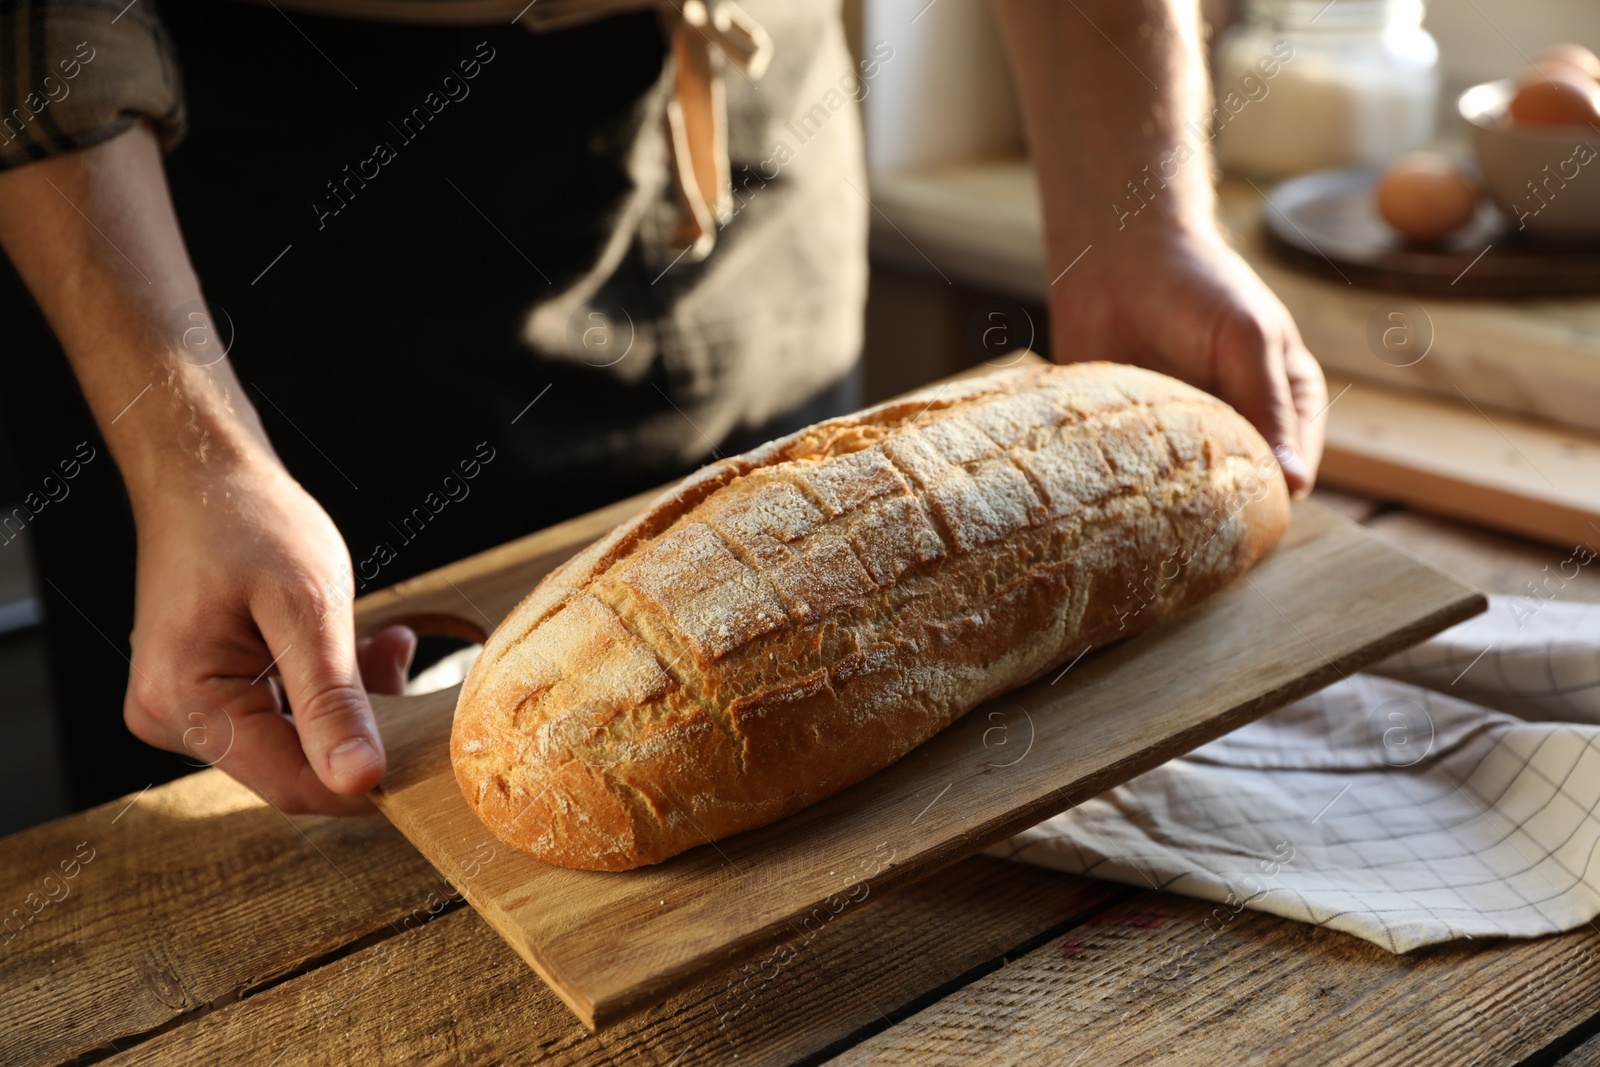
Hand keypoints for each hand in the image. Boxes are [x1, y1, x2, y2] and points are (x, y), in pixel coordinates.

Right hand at [122, 453, 416, 813]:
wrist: (206, 477)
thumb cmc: (250, 524)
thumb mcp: (307, 608)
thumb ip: (333, 700)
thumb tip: (360, 782)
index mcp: (184, 704)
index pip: (291, 784)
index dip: (364, 783)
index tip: (427, 755)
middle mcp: (172, 718)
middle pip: (293, 765)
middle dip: (362, 728)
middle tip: (403, 666)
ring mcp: (185, 709)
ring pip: (296, 741)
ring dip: (351, 701)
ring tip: (385, 645)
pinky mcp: (208, 694)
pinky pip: (282, 715)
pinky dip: (328, 687)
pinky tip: (361, 648)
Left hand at [1047, 227, 1326, 496]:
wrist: (1117, 256)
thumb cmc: (1199, 285)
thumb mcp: (1248, 340)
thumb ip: (1269, 408)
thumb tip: (1296, 487)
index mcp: (1284, 408)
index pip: (1290, 477)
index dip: (1267, 499)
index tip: (1235, 512)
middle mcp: (1237, 431)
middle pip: (1236, 494)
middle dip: (1215, 508)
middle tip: (1184, 512)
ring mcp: (1183, 440)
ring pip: (1184, 496)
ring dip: (1167, 501)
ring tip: (1148, 496)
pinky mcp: (1134, 441)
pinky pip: (1136, 480)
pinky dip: (1128, 485)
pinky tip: (1115, 483)